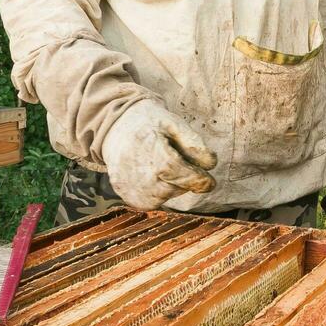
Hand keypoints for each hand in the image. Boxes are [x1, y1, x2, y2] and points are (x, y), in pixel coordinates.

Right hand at [101, 100, 216, 209]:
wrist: (116, 127)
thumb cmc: (150, 123)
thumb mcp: (174, 123)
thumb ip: (193, 143)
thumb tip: (210, 164)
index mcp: (152, 152)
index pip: (182, 174)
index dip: (199, 179)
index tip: (210, 180)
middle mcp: (139, 174)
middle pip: (176, 188)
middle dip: (186, 179)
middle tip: (180, 162)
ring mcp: (130, 188)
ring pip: (165, 196)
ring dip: (172, 185)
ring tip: (161, 164)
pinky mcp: (127, 196)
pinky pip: (152, 202)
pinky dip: (158, 191)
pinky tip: (152, 174)